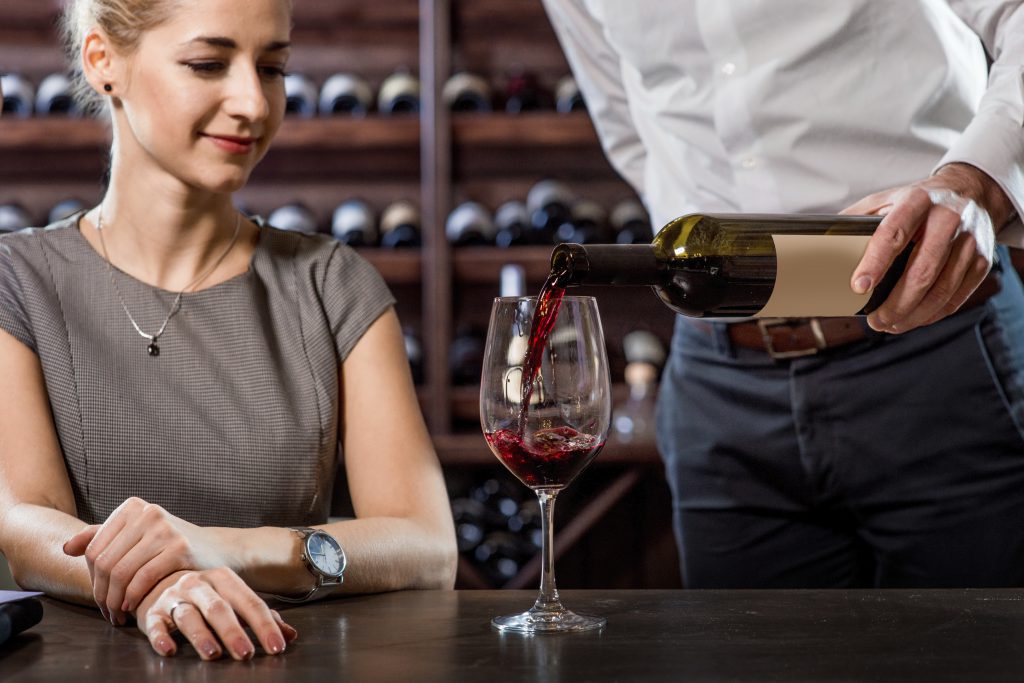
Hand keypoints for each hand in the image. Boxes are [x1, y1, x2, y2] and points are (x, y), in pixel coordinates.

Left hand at [63, 497, 229, 624]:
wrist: (217, 550)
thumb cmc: (172, 546)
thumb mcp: (137, 536)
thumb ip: (103, 537)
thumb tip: (67, 548)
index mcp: (132, 507)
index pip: (94, 549)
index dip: (93, 579)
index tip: (100, 598)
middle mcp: (148, 513)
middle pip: (106, 562)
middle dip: (102, 594)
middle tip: (107, 613)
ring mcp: (165, 528)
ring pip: (121, 572)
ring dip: (115, 601)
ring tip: (118, 614)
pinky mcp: (180, 547)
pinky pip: (143, 578)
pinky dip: (133, 597)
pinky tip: (133, 607)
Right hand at [136, 568, 297, 660]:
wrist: (158, 580)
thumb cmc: (206, 594)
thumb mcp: (234, 599)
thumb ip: (261, 617)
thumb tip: (290, 636)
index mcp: (224, 579)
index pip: (250, 603)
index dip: (265, 626)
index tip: (277, 647)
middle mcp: (199, 584)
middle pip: (219, 608)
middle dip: (233, 631)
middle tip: (246, 653)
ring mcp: (174, 596)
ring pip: (189, 615)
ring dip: (201, 636)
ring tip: (213, 654)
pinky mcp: (152, 611)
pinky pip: (155, 624)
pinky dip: (160, 637)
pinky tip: (169, 650)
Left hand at [842, 163, 1008, 332]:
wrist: (969, 191)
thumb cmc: (917, 201)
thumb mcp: (885, 199)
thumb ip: (856, 218)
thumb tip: (821, 240)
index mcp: (917, 201)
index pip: (893, 234)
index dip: (875, 263)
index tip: (858, 288)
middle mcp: (948, 218)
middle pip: (922, 270)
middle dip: (896, 302)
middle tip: (875, 320)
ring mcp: (970, 239)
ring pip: (942, 288)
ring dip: (914, 314)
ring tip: (891, 325)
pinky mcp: (983, 258)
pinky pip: (958, 294)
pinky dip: (934, 313)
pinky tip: (915, 319)